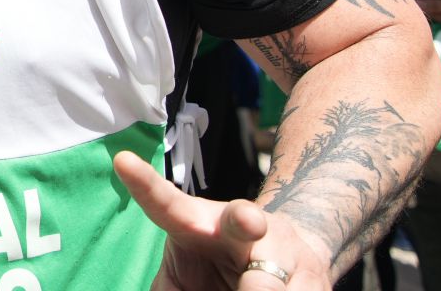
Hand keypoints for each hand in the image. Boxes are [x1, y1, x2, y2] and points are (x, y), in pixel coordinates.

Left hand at [115, 151, 333, 289]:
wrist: (291, 267)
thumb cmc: (219, 270)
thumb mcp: (183, 279)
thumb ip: (168, 290)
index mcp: (199, 223)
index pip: (166, 203)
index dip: (145, 184)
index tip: (122, 161)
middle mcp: (245, 226)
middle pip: (242, 222)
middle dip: (244, 222)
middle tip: (247, 222)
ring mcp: (285, 253)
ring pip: (270, 281)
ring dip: (256, 290)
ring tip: (246, 289)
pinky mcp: (318, 283)